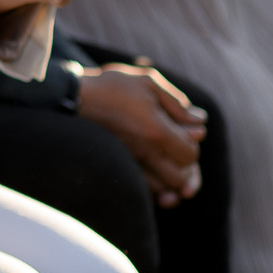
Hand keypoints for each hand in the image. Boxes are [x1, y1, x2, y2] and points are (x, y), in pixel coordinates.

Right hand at [77, 64, 206, 204]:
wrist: (73, 98)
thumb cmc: (111, 86)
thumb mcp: (147, 81)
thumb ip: (177, 102)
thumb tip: (200, 121)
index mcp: (157, 131)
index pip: (189, 154)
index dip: (192, 144)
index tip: (184, 130)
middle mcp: (145, 153)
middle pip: (180, 178)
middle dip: (185, 167)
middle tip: (177, 149)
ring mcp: (130, 163)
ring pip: (162, 189)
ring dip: (170, 180)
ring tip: (167, 162)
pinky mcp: (118, 167)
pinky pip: (143, 191)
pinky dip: (154, 187)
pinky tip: (152, 171)